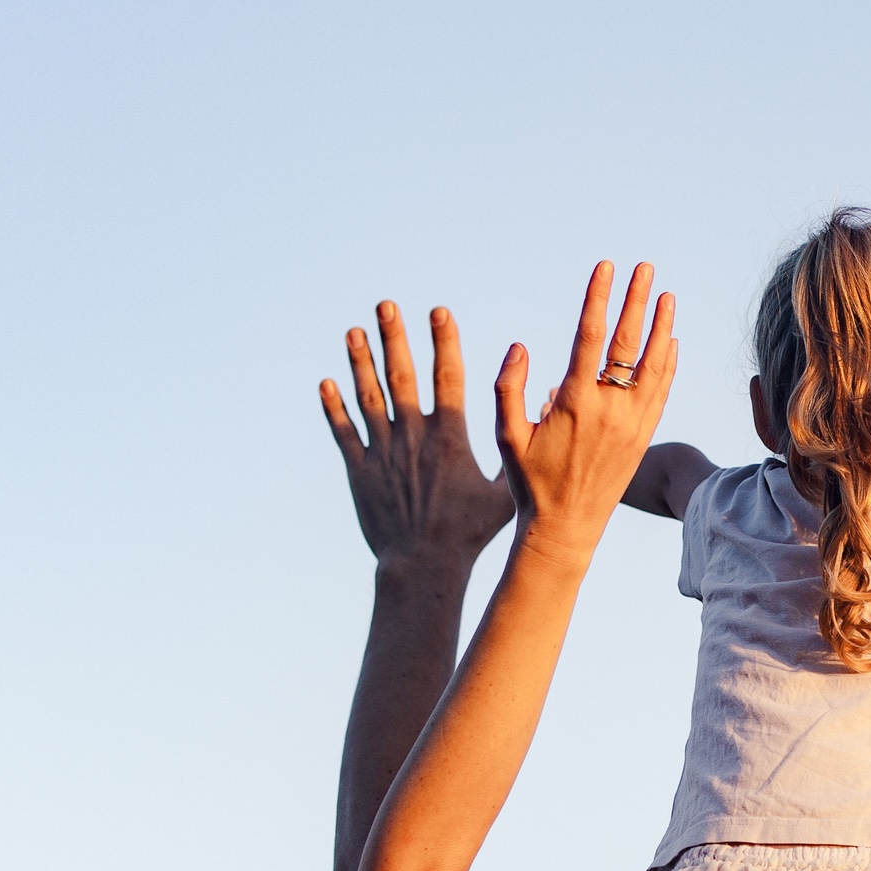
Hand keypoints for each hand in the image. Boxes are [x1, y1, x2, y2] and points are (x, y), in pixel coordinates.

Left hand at [321, 304, 514, 569]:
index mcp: (450, 436)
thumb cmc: (468, 533)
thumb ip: (516, 453)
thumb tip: (544, 415)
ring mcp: (384, 452)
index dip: (443, 340)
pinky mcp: (360, 471)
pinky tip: (326, 384)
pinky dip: (333, 408)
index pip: (447, 376)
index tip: (437, 311)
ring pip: (369, 397)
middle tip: (385, 305)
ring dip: (360, 361)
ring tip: (353, 332)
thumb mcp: (504, 493)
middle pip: (402, 375)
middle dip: (393, 336)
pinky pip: (343, 433)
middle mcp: (414, 436)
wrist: (423, 565)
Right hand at [494, 261, 678, 561]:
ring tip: (668, 296)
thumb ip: (508, 389)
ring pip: (654, 365)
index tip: (606, 268)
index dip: (599, 298)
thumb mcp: (507, 437)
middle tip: (645, 268)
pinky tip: (671, 341)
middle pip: (629, 343)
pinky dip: (668, 364)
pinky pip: (661, 392)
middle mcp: (609, 410)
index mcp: (575, 404)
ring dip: (662, 327)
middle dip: (637, 301)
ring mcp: (632, 424)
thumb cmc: (530, 483)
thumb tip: (520, 346)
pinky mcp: (643, 437)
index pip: (590, 337)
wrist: (566, 528)